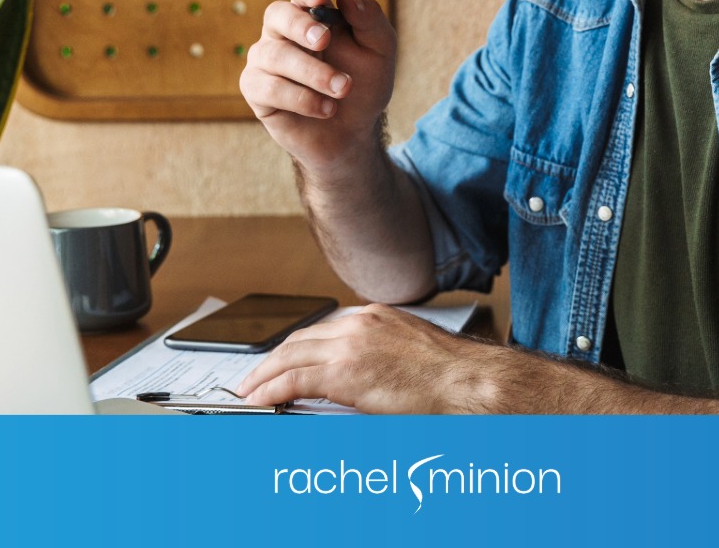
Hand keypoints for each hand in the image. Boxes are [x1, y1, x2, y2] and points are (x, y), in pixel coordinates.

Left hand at [236, 304, 507, 413]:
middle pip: (300, 339)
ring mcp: (349, 344)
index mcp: (376, 316)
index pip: (322, 329)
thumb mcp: (411, 355)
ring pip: (290, 356)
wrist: (469, 383)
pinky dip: (272, 390)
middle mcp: (359, 322)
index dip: (296, 348)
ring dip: (265, 375)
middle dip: (272, 359)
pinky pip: (294, 379)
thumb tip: (361, 380)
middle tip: (255, 378)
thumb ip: (381, 359)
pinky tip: (261, 401)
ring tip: (250, 392)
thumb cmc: (453, 377)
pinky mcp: (344, 370)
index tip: (284, 362)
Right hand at [240, 0, 396, 171]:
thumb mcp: (379, 53)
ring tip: (343, 89)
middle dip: (300, 26)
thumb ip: (370, 21)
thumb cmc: (363, 85)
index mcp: (311, 16)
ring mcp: (265, 61)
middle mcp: (282, 34)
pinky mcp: (256, 91)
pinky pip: (268, 88)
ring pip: (274, 55)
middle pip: (277, 14)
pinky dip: (301, 99)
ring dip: (312, 73)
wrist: (353, 133)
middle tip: (324, 41)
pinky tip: (327, 109)